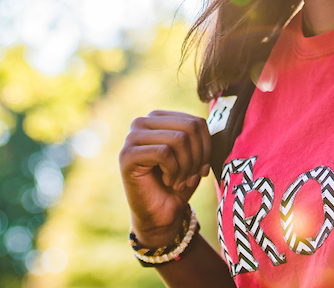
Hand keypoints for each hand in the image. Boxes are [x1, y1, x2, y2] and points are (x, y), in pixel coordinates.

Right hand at [119, 110, 211, 247]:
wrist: (160, 216)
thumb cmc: (177, 185)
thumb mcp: (194, 156)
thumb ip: (198, 136)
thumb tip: (204, 123)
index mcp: (159, 118)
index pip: (196, 122)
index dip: (206, 148)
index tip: (201, 169)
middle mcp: (143, 122)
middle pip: (189, 128)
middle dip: (197, 157)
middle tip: (190, 177)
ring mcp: (132, 137)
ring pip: (179, 139)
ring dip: (186, 166)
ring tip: (179, 181)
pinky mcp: (127, 155)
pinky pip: (163, 152)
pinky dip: (173, 171)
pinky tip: (167, 181)